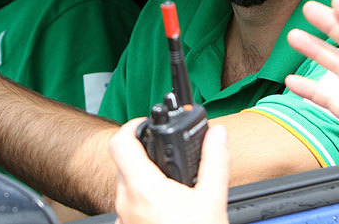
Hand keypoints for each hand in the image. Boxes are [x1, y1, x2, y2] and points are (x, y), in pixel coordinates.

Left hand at [110, 118, 229, 223]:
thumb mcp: (212, 200)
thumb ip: (214, 161)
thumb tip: (217, 135)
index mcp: (143, 188)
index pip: (120, 142)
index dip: (132, 125)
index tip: (146, 123)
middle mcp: (126, 203)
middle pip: (125, 163)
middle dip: (146, 154)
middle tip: (167, 154)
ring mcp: (124, 220)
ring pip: (127, 187)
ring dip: (146, 179)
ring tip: (172, 185)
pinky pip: (130, 207)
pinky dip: (145, 200)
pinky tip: (167, 209)